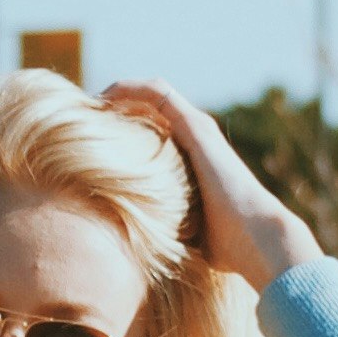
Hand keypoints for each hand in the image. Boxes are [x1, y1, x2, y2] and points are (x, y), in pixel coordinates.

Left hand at [100, 79, 321, 290]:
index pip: (156, 130)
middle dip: (116, 107)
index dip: (123, 127)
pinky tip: (105, 97)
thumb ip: (161, 224)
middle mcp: (197, 137)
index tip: (90, 137)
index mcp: (193, 159)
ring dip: (119, 93)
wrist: (256, 238)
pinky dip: (130, 90)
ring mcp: (198, 128)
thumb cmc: (225, 246)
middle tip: (81, 118)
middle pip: (151, 107)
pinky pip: (158, 94)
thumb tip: (130, 244)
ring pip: (153, 94)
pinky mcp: (196, 126)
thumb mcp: (181, 230)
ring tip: (87, 103)